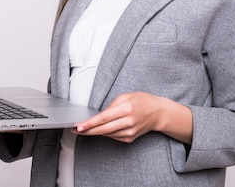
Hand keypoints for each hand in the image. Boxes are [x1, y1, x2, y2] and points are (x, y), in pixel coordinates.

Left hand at [73, 92, 192, 143]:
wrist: (158, 113)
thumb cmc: (142, 101)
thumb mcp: (126, 96)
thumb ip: (112, 105)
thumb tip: (99, 116)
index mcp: (127, 109)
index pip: (104, 118)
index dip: (90, 123)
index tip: (79, 126)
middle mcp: (129, 122)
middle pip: (103, 130)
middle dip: (88, 131)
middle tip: (76, 130)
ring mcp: (130, 132)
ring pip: (107, 134)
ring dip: (95, 132)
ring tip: (85, 128)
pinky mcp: (130, 138)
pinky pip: (113, 137)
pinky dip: (105, 133)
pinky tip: (101, 129)